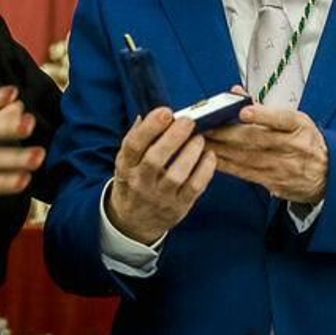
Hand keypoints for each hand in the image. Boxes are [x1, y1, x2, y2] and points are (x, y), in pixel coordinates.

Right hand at [105, 107, 216, 243]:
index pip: (133, 145)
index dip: (149, 127)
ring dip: (191, 152)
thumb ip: (136, 138)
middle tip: (188, 121)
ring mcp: (160, 196)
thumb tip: (146, 115)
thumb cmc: (134, 182)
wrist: (133, 222)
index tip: (165, 112)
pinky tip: (210, 156)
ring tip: (199, 138)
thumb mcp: (127, 162)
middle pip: (155, 159)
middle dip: (173, 137)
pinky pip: (194, 188)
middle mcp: (140, 182)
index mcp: (126, 166)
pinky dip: (205, 170)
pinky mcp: (178, 206)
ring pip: (176, 174)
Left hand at [203, 101, 327, 202]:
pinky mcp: (274, 182)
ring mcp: (283, 167)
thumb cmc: (308, 142)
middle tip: (205, 126)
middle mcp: (293, 146)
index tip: (243, 111)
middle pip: (257, 139)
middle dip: (227, 132)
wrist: (329, 175)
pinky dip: (227, 165)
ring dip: (221, 149)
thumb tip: (236, 93)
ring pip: (246, 157)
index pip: (281, 118)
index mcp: (299, 127)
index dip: (262, 115)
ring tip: (201, 141)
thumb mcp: (296, 120)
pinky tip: (212, 159)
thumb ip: (264, 107)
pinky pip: (245, 173)